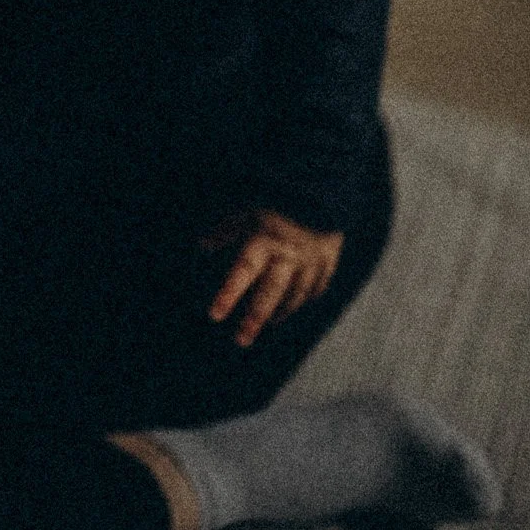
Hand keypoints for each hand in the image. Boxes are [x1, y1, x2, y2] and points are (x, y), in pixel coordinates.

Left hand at [201, 208, 343, 346]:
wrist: (323, 188)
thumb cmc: (278, 198)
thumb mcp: (248, 209)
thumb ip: (226, 230)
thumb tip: (201, 245)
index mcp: (264, 241)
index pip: (243, 272)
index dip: (228, 294)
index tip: (214, 316)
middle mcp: (288, 255)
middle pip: (270, 294)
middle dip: (254, 319)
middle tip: (241, 340)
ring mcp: (310, 261)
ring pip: (294, 296)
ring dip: (279, 313)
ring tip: (266, 324)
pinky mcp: (328, 262)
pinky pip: (317, 289)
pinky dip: (305, 300)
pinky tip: (294, 306)